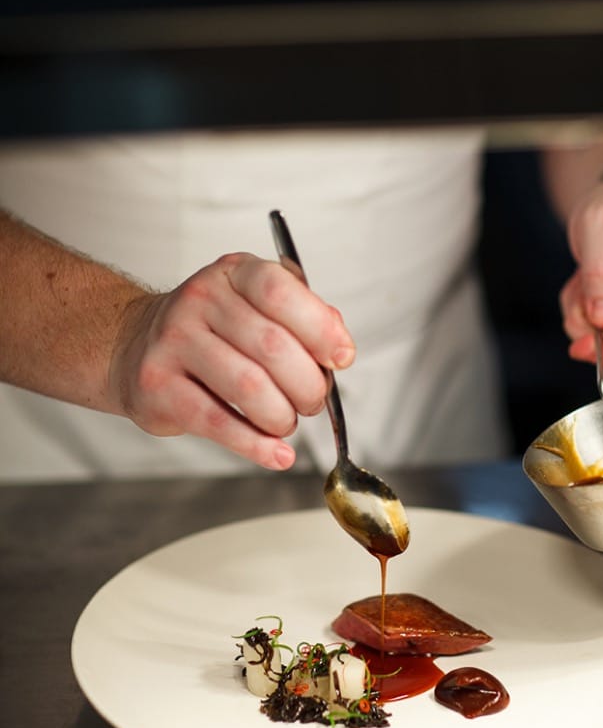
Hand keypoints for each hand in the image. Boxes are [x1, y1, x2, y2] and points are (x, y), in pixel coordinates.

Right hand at [110, 253, 354, 469]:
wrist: (134, 345)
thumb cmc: (211, 329)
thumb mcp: (255, 304)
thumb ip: (303, 317)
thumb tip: (339, 346)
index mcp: (233, 273)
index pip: (280, 291)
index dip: (320, 328)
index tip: (342, 358)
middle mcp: (200, 300)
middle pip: (272, 346)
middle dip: (307, 385)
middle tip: (312, 402)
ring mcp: (174, 342)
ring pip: (248, 387)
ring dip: (282, 416)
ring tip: (286, 422)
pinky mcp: (158, 387)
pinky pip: (217, 422)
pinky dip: (256, 445)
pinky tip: (277, 454)